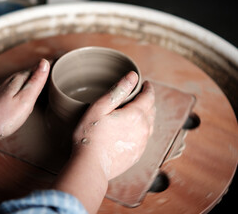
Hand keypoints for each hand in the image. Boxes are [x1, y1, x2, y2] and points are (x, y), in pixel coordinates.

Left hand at [0, 59, 49, 148]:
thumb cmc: (4, 118)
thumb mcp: (25, 100)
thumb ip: (36, 82)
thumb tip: (45, 62)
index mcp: (17, 79)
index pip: (37, 68)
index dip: (47, 68)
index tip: (58, 64)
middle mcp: (9, 80)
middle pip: (29, 75)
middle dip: (39, 76)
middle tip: (52, 74)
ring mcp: (2, 88)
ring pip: (21, 82)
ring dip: (30, 83)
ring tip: (41, 85)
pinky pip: (15, 90)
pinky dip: (22, 92)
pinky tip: (24, 99)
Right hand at [52, 71, 154, 212]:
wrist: (91, 166)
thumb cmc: (90, 136)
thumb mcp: (99, 108)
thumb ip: (118, 90)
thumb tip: (133, 76)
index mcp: (135, 115)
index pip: (149, 97)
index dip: (148, 88)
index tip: (145, 83)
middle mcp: (143, 128)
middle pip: (151, 110)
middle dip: (147, 101)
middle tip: (139, 95)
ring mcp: (142, 143)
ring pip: (150, 124)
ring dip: (146, 115)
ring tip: (138, 111)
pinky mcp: (137, 154)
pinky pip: (145, 138)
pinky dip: (142, 130)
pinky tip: (133, 130)